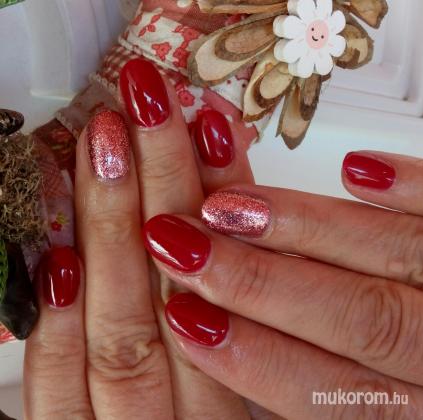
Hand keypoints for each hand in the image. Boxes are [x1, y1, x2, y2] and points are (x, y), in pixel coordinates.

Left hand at [23, 58, 263, 418]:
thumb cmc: (220, 416)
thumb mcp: (260, 380)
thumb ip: (248, 302)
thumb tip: (233, 211)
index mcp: (243, 396)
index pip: (238, 278)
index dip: (225, 196)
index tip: (210, 129)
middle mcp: (189, 417)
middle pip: (177, 287)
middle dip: (164, 186)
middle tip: (150, 112)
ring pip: (119, 328)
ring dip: (109, 228)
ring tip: (104, 148)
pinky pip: (58, 388)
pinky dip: (59, 318)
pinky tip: (59, 252)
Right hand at [143, 151, 422, 417]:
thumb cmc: (420, 386)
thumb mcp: (380, 412)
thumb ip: (323, 390)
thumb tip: (241, 349)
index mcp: (421, 419)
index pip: (331, 396)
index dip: (253, 359)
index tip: (187, 318)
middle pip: (360, 320)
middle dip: (260, 283)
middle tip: (187, 246)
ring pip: (400, 260)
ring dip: (310, 228)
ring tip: (236, 204)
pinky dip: (416, 188)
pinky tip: (358, 168)